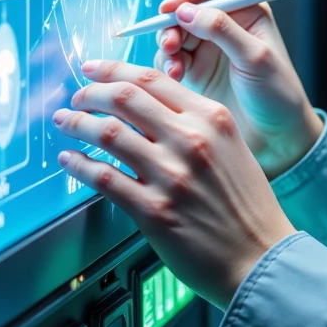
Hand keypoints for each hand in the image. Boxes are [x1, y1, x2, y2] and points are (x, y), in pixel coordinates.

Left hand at [53, 60, 296, 309]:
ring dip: (77, 124)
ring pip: (107, 133)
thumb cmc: (248, 207)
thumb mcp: (232, 147)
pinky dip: (78, 165)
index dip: (112, 69)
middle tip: (76, 99)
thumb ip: (196, 124)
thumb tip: (147, 110)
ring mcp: (171, 175)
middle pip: (123, 97)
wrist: (260, 257)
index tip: (92, 69)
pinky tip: (70, 160)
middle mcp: (191, 139)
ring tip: (65, 123)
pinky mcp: (153, 210)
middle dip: (89, 94)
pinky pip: (102, 177)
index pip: (151, 78)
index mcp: (212, 118)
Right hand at [153, 0, 323, 178]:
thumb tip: (185, 10)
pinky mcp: (194, 72)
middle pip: (184, 9)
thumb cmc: (278, 94)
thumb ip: (222, 30)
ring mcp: (207, 49)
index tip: (170, 8)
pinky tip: (176, 78)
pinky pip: (170, 59)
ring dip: (168, 46)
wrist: (277, 138)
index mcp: (246, 11)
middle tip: (169, 44)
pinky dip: (167, 65)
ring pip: (173, 34)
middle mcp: (224, 26)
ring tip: (176, 68)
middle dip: (171, 24)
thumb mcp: (255, 57)